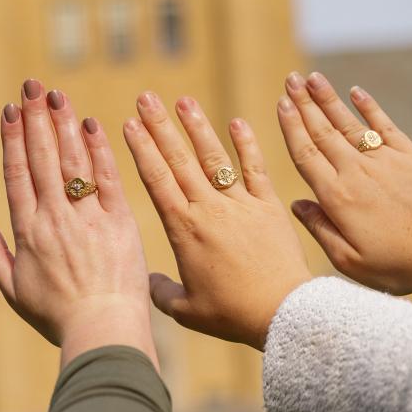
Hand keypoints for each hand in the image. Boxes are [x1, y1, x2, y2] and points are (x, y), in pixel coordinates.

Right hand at [0, 80, 156, 367]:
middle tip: (31, 87)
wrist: (103, 329)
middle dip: (34, 119)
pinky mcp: (119, 221)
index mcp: (27, 232)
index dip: (12, 140)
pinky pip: (107, 178)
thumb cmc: (59, 317)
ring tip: (56, 95)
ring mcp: (86, 217)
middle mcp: (53, 217)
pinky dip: (99, 150)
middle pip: (40, 158)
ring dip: (62, 124)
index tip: (9, 111)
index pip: (16, 175)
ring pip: (71, 161)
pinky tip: (92, 125)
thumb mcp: (14, 292)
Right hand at [123, 92, 311, 349]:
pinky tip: (238, 122)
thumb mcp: (187, 310)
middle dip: (160, 126)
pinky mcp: (269, 207)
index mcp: (183, 229)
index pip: (156, 179)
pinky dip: (247, 146)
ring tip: (183, 100)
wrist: (282, 312)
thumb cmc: (232, 315)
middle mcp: (208, 209)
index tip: (129, 123)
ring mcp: (240, 204)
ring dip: (197, 127)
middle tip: (146, 97)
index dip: (142, 149)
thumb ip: (160, 292)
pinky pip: (255, 170)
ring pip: (213, 157)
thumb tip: (145, 281)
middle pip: (179, 160)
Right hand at [277, 72, 411, 295]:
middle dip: (303, 103)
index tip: (280, 104)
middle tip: (289, 80)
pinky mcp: (410, 155)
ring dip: (328, 98)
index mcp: (338, 198)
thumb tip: (296, 204)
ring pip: (348, 123)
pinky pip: (384, 124)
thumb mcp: (351, 262)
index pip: (306, 155)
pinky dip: (369, 106)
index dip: (291, 127)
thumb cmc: (401, 265)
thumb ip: (320, 230)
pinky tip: (356, 91)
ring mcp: (384, 160)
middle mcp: (357, 172)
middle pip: (322, 131)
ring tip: (311, 77)